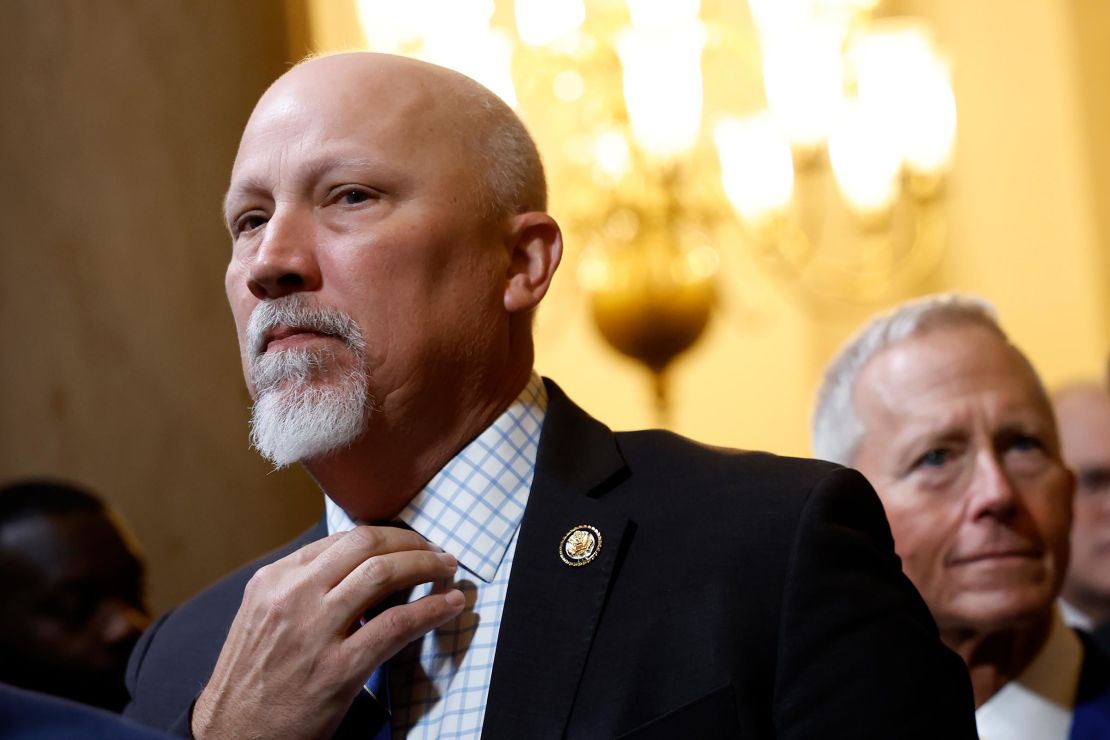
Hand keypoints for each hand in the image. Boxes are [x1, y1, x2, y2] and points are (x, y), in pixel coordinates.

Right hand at [192, 525, 463, 738]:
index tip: (408, 542)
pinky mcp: (338, 669)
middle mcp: (293, 597)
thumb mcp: (263, 616)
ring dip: (427, 566)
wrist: (232, 734)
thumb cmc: (253, 678)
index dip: (386, 536)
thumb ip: (302, 587)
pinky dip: (431, 610)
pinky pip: (396, 625)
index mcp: (274, 579)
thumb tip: (358, 566)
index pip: (342, 539)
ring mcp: (315, 632)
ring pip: (384, 575)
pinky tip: (449, 605)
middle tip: (435, 550)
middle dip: (411, 542)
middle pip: (366, 546)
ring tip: (447, 569)